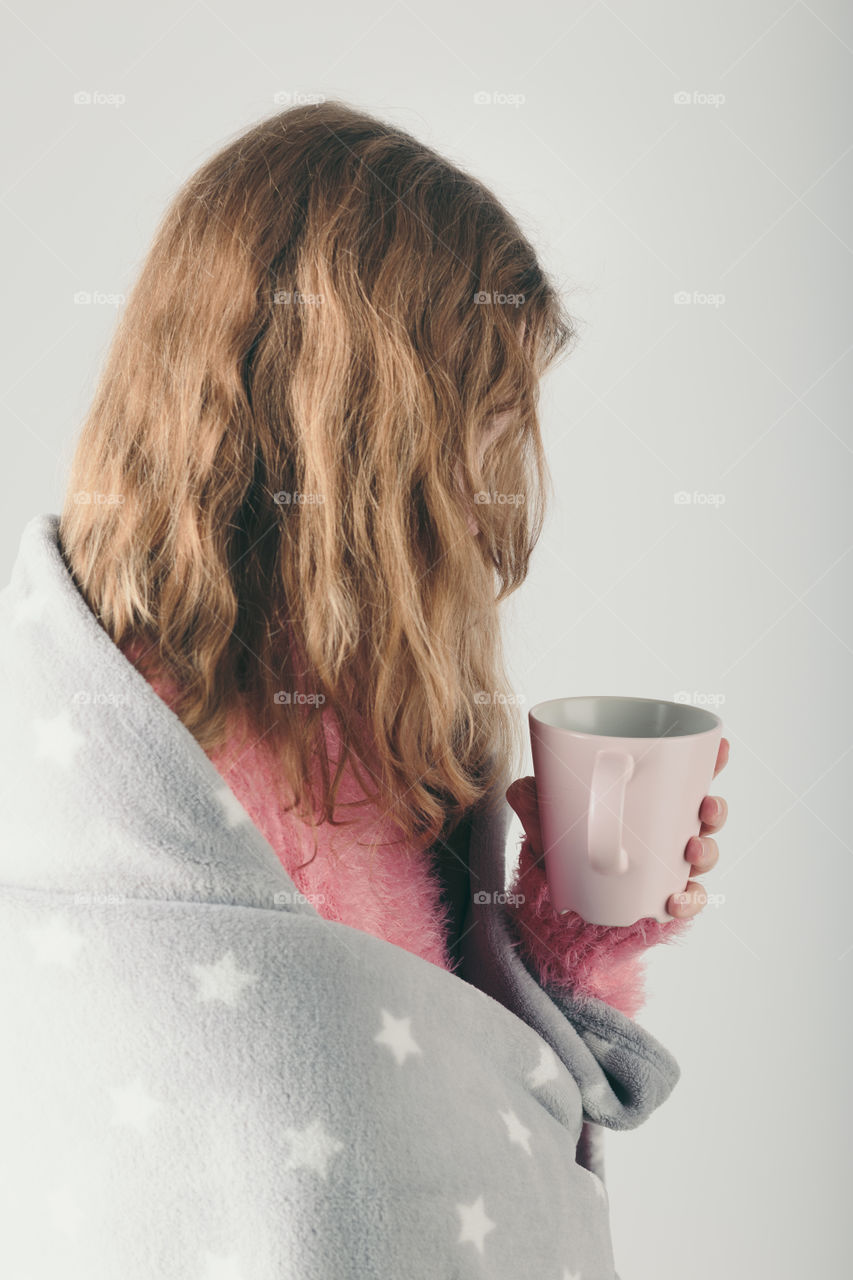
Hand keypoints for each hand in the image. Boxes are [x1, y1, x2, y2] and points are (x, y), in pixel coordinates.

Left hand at [506, 736, 730, 922]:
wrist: (552, 902)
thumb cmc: (558, 845)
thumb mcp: (544, 817)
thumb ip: (531, 799)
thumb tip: (521, 787)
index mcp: (648, 800)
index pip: (688, 776)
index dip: (712, 761)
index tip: (721, 746)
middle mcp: (665, 830)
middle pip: (707, 815)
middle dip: (716, 808)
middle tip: (705, 806)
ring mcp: (668, 865)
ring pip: (704, 855)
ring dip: (708, 851)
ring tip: (691, 849)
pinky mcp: (662, 898)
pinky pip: (688, 900)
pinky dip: (689, 901)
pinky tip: (676, 899)